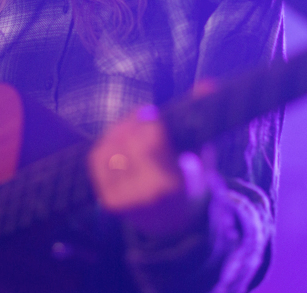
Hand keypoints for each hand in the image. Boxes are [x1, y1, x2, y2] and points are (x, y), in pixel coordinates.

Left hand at [87, 106, 208, 239]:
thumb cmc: (187, 178)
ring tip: (132, 128)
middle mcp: (144, 196)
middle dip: (134, 123)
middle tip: (142, 115)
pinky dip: (106, 145)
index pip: (150, 141)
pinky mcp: (108, 200)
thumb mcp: (198, 152)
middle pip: (128, 142)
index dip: (149, 121)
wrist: (172, 224)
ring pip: (110, 149)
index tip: (153, 113)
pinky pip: (97, 161)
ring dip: (118, 131)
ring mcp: (123, 200)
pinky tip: (119, 142)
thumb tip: (209, 83)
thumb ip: (200, 117)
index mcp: (169, 186)